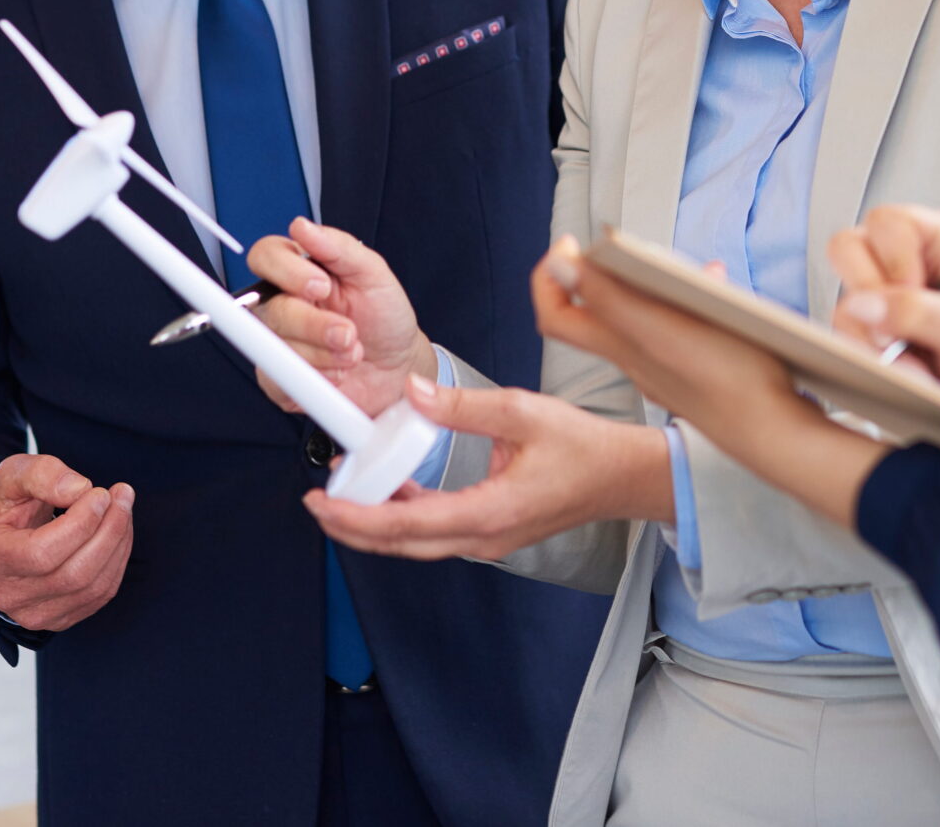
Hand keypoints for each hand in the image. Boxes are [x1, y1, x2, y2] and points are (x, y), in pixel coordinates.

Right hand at [0, 453, 134, 631]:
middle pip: (74, 574)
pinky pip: (102, 593)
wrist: (1, 537)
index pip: (41, 553)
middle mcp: (9, 595)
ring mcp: (35, 614)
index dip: (80, 523)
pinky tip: (118, 530)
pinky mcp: (61, 618)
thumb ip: (41, 474)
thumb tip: (80, 489)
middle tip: (121, 494)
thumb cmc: (6, 505)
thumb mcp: (12, 475)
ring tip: (122, 505)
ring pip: (94, 586)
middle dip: (109, 529)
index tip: (98, 492)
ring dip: (119, 541)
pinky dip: (118, 558)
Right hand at [249, 217, 437, 417]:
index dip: (285, 270)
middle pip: (270, 309)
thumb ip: (338, 247)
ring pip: (276, 347)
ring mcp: (277, 342)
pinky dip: (316, 377)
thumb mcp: (373, 273)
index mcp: (298, 270)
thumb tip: (301, 226)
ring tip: (354, 351)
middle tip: (349, 333)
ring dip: (323, 353)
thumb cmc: (383, 315)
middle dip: (314, 324)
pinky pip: (279, 380)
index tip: (321, 286)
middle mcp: (281, 304)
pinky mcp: (278, 379)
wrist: (398, 365)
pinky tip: (338, 371)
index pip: (265, 257)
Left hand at [304, 372, 672, 559]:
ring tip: (345, 492)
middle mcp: (484, 537)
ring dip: (377, 522)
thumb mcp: (521, 411)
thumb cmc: (584, 447)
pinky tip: (394, 488)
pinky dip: (406, 517)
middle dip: (352, 526)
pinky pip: (437, 533)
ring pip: (417, 544)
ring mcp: (489, 541)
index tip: (322, 502)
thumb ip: (461, 405)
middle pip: (402, 545)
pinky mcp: (493, 533)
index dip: (357, 516)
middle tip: (316, 502)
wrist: (624, 477)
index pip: (406, 524)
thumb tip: (412, 394)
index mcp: (489, 512)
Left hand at [531, 237, 889, 528]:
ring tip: (697, 268)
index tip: (570, 243)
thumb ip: (606, 296)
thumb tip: (556, 264)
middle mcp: (638, 361)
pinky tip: (725, 292)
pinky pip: (684, 331)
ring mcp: (670, 372)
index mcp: (622, 346)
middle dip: (614, 270)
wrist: (776, 435)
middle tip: (636, 250)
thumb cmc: (727, 380)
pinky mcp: (700, 378)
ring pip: (648, 317)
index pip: (556, 316)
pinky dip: (695, 305)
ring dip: (663, 284)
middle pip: (602, 309)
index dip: (551, 277)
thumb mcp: (659, 327)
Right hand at [826, 204, 939, 450]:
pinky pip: (843, 338)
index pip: (888, 224)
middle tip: (900, 334)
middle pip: (847, 249)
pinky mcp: (866, 333)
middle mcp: (900, 262)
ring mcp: (879, 299)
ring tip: (917, 365)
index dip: (894, 260)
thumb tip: (862, 304)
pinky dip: (869, 361)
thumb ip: (921, 313)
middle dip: (869, 296)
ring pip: (843, 301)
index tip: (913, 295)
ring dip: (873, 341)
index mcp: (935, 241)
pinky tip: (906, 373)